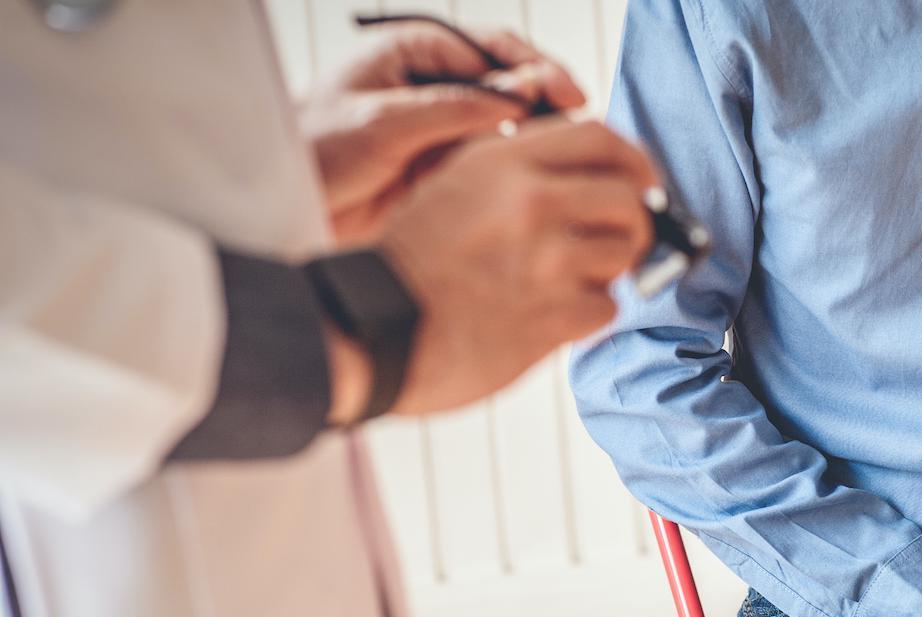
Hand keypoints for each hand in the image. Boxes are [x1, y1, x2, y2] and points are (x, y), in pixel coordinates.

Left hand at [301, 23, 585, 244]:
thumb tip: (518, 99)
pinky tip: (543, 183)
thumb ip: (452, 107)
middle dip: (551, 103)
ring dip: (541, 140)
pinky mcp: (448, 167)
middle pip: (512, 84)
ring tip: (572, 159)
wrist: (283, 204)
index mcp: (417, 51)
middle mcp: (438, 84)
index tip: (568, 96)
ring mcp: (446, 126)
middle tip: (583, 129)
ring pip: (511, 126)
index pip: (494, 50)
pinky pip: (497, 163)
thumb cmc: (312, 149)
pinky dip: (522, 170)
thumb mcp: (381, 122)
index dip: (538, 70)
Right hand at [375, 118, 658, 414]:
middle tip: (621, 241)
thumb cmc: (412, 262)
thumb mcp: (454, 186)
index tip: (642, 183)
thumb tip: (589, 175)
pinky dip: (589, 315)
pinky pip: (605, 308)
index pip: (602, 138)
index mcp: (504, 163)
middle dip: (636, 223)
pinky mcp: (551, 317)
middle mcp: (531, 203)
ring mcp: (544, 261)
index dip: (634, 162)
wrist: (372, 325)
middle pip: (629, 199)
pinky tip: (555, 315)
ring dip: (610, 271)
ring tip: (575, 281)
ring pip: (623, 254)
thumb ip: (518, 172)